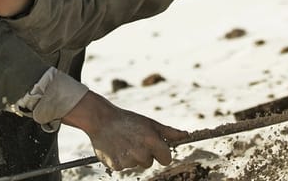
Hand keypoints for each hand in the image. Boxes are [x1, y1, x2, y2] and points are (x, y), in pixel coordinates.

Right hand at [64, 94, 186, 171]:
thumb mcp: (150, 123)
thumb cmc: (129, 120)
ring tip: (123, 142)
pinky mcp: (115, 166)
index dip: (161, 153)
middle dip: (144, 153)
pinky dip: (120, 159)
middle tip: (134, 140)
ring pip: (136, 165)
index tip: (154, 146)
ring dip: (131, 156)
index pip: (166, 159)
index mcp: (152, 142)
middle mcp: (141, 153)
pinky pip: (123, 167)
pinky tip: (115, 147)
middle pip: (149, 163)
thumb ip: (169, 133)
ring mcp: (127, 161)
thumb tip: (186, 135)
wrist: (101, 119)